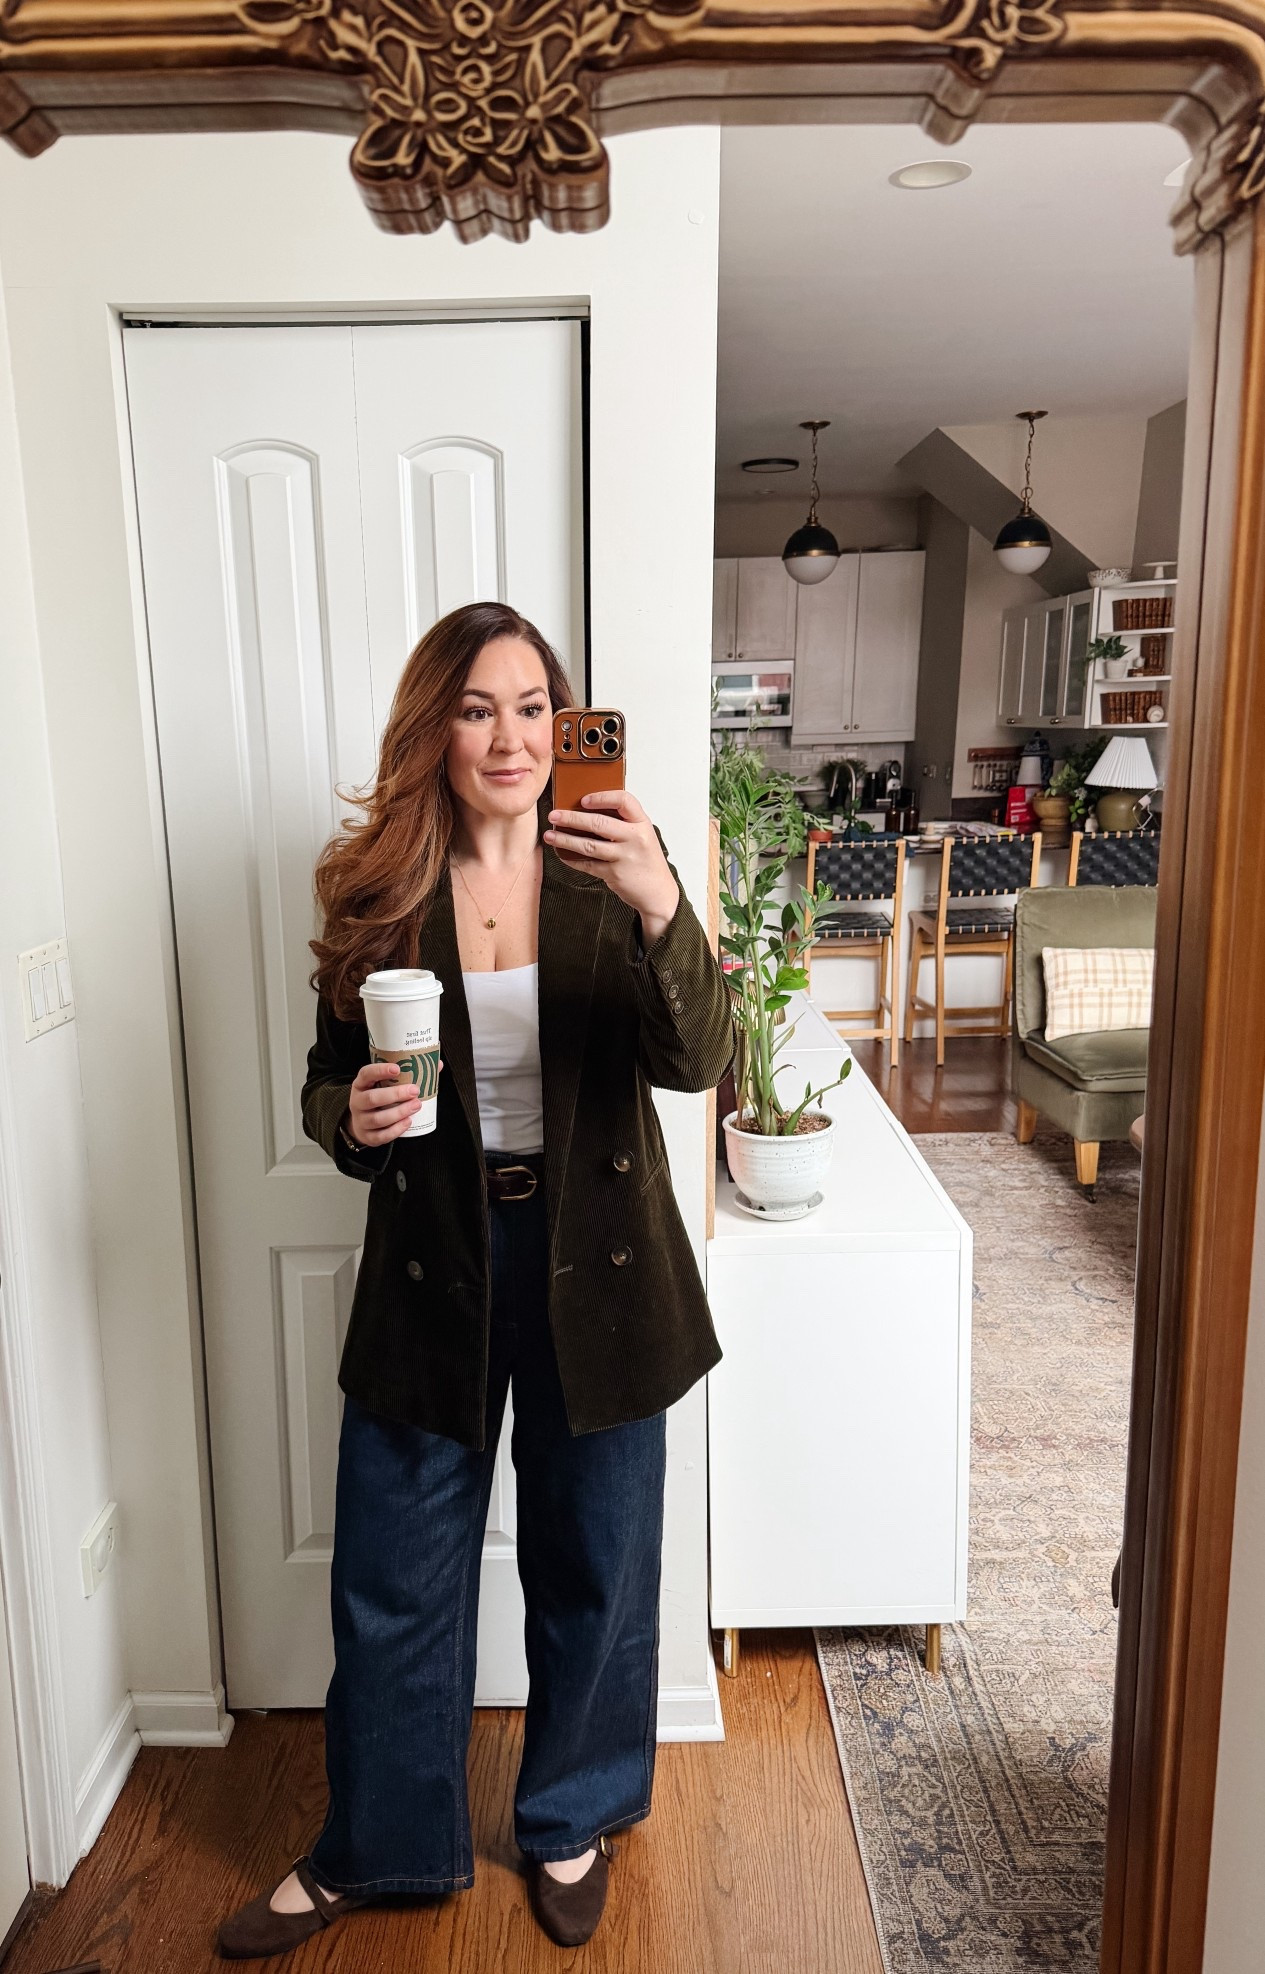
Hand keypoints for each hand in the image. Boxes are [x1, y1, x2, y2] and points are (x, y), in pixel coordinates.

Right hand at [345, 1058, 442, 1146]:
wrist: (360, 1123)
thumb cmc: (377, 1098)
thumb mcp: (383, 1084)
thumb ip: (406, 1074)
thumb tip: (436, 1065)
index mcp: (361, 1085)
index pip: (366, 1074)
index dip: (380, 1070)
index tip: (397, 1069)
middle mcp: (357, 1102)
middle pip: (372, 1098)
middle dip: (395, 1094)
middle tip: (414, 1090)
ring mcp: (360, 1121)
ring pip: (378, 1119)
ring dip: (399, 1112)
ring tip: (416, 1105)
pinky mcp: (367, 1136)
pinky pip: (381, 1136)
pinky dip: (396, 1130)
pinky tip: (408, 1122)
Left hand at [544, 788, 678, 941]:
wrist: (658, 892)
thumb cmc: (647, 861)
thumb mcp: (642, 836)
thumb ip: (623, 823)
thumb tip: (589, 810)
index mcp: (642, 823)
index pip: (624, 800)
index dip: (602, 797)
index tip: (584, 799)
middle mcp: (635, 838)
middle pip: (599, 823)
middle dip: (572, 818)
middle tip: (554, 815)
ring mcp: (624, 857)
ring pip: (588, 845)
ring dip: (565, 839)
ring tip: (550, 835)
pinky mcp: (614, 874)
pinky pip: (588, 864)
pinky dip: (572, 859)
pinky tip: (561, 854)